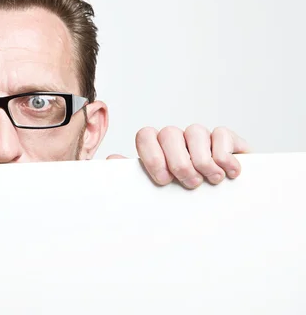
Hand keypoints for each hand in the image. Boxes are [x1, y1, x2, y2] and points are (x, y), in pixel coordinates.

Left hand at [107, 125, 249, 188]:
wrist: (222, 210)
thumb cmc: (184, 199)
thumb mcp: (157, 191)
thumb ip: (135, 176)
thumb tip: (113, 160)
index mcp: (157, 149)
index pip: (145, 136)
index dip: (153, 156)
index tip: (164, 181)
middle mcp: (177, 139)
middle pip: (169, 134)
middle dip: (179, 162)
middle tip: (190, 183)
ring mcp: (201, 138)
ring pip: (195, 132)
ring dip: (202, 160)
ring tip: (211, 180)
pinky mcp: (227, 140)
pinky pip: (221, 134)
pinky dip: (224, 156)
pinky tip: (229, 173)